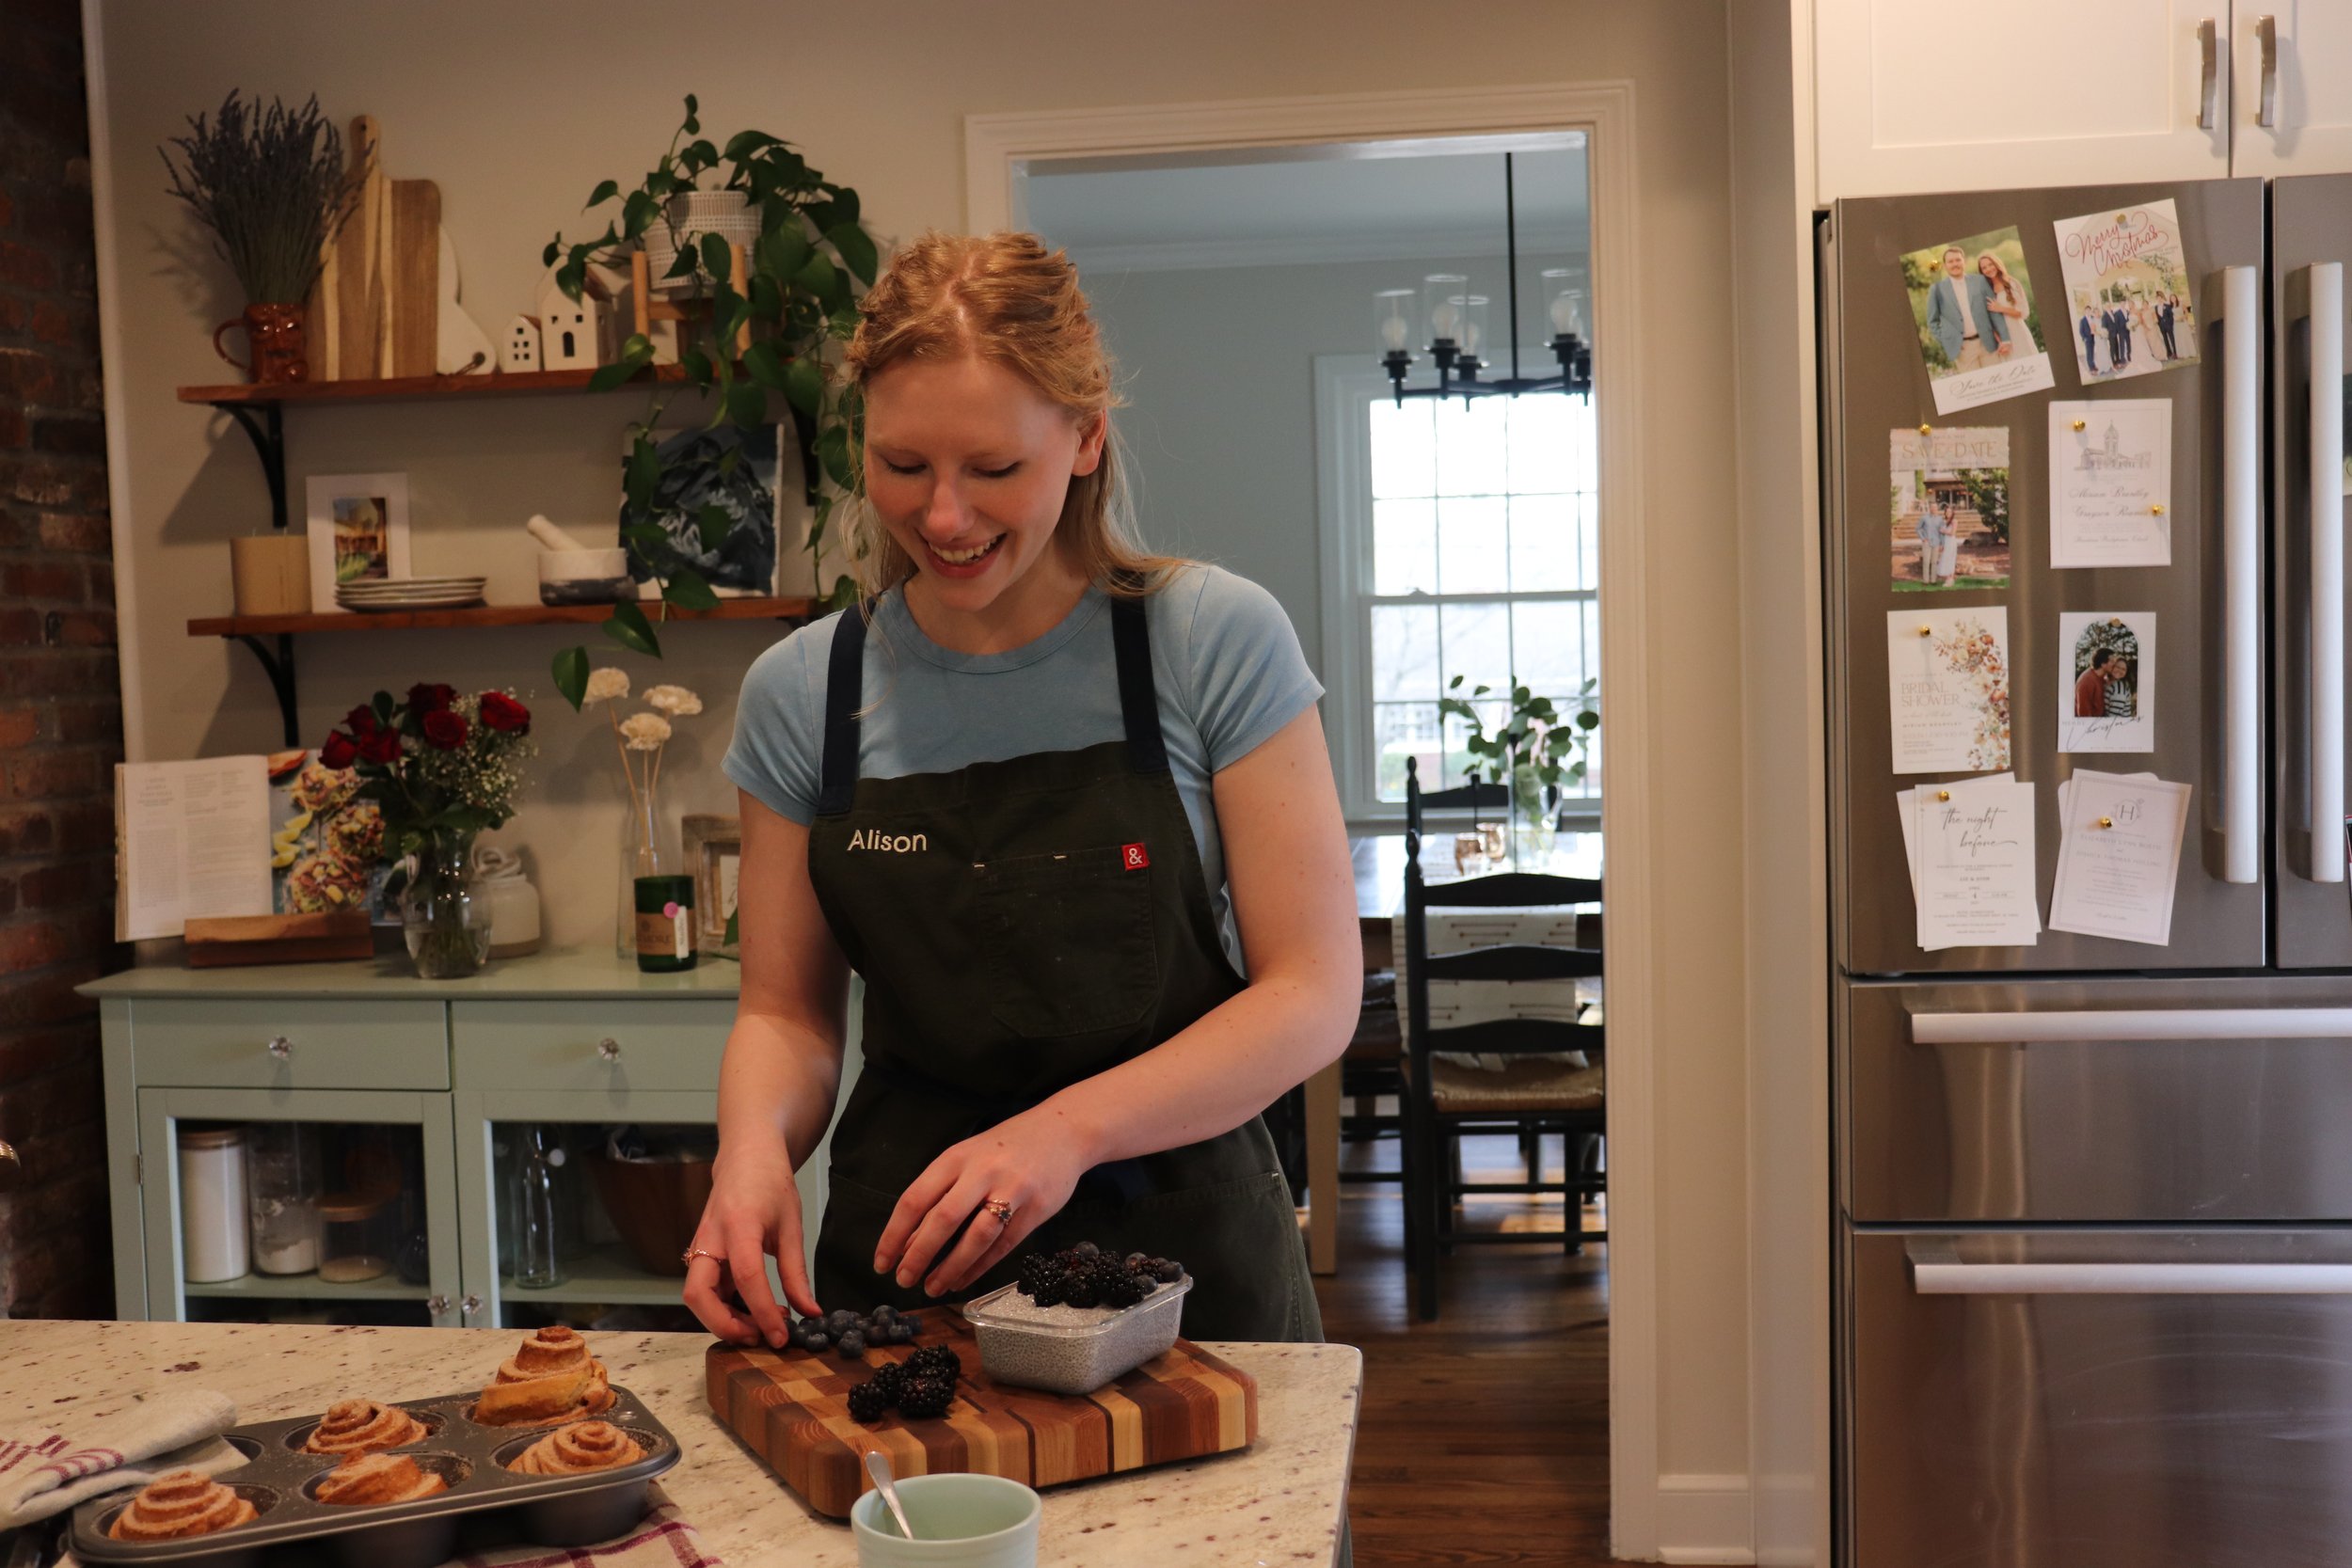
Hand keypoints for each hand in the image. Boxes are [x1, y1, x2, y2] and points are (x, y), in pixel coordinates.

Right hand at [681, 1141, 822, 1346]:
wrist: (746, 1158)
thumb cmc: (771, 1185)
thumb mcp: (792, 1226)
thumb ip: (797, 1273)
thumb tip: (811, 1313)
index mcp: (739, 1225)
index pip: (748, 1277)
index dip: (763, 1312)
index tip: (781, 1337)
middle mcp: (710, 1238)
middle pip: (698, 1294)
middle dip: (724, 1324)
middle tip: (759, 1337)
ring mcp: (700, 1246)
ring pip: (696, 1296)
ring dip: (723, 1319)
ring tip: (761, 1325)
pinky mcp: (700, 1255)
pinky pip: (705, 1290)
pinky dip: (723, 1308)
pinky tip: (752, 1311)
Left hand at [873, 1114, 1091, 1296]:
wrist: (1062, 1131)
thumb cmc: (1005, 1148)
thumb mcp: (966, 1160)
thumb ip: (938, 1195)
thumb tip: (907, 1241)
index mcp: (956, 1158)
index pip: (915, 1199)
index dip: (894, 1235)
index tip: (882, 1262)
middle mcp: (982, 1172)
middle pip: (943, 1219)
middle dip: (919, 1255)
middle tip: (904, 1280)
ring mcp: (1012, 1190)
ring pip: (976, 1237)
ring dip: (950, 1267)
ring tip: (932, 1287)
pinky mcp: (1035, 1209)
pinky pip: (1002, 1245)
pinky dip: (979, 1267)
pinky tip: (962, 1280)